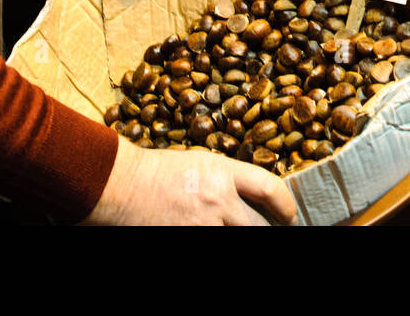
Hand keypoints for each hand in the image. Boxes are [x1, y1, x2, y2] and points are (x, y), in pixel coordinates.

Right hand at [83, 137, 297, 224]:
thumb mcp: (198, 162)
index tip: (290, 215)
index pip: (269, 188)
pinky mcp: (187, 239)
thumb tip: (247, 199)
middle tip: (272, 231)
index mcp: (222, 172)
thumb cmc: (155, 170)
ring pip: (240, 238)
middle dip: (268, 231)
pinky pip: (214, 247)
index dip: (286, 205)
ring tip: (241, 234)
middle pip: (259, 226)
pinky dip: (217, 243)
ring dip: (243, 237)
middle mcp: (218, 200)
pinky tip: (214, 239)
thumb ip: (224, 179)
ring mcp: (203, 225)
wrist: (119, 184)